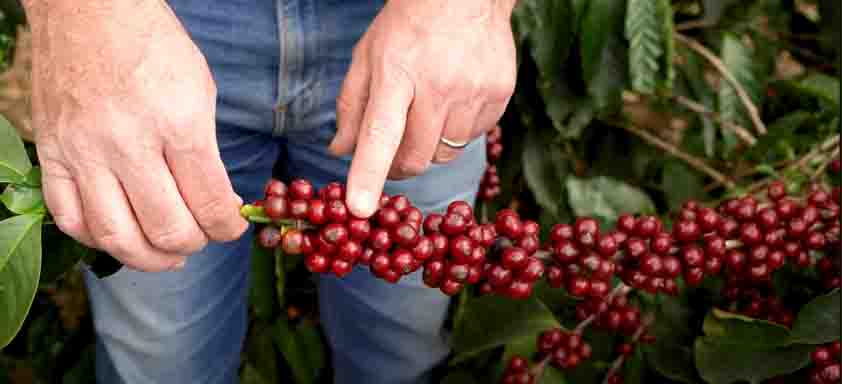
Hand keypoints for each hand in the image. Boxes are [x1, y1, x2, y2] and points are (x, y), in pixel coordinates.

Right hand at [24, 0, 247, 271]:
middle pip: (166, 228)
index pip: (209, 204)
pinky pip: (69, 218)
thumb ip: (207, 154)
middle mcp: (128, 143)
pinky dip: (97, 239)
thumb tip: (216, 205)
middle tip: (201, 238)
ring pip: (115, 235)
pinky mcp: (52, 152)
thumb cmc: (155, 47)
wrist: (89, 10)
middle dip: (194, 244)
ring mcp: (83, 151)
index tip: (232, 227)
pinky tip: (121, 236)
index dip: (228, 228)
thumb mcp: (201, 91)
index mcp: (177, 123)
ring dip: (149, 258)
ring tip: (168, 256)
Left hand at [330, 0, 517, 217]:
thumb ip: (352, 106)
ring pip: (445, 153)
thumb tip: (339, 152)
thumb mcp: (367, 56)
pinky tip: (453, 101)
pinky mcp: (499, 95)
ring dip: (429, 147)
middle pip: (415, 157)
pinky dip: (457, 131)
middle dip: (398, 167)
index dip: (368, 174)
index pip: (380, 133)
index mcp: (396, 73)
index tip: (360, 208)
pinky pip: (474, 137)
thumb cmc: (407, 27)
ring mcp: (474, 91)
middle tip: (392, 154)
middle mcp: (438, 85)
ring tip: (427, 112)